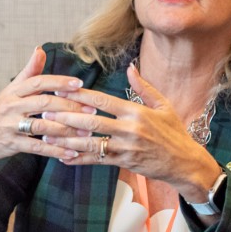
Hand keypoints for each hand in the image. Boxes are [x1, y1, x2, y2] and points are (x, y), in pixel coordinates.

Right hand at [0, 47, 92, 203]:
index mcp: (14, 91)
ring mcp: (10, 126)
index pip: (39, 82)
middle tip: (91, 110)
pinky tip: (72, 153)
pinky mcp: (11, 144)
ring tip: (86, 133)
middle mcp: (11, 106)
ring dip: (66, 130)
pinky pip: (37, 148)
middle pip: (44, 104)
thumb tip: (40, 49)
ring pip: (42, 127)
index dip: (59, 82)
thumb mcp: (11, 90)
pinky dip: (55, 151)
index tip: (79, 84)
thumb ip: (29, 72)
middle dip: (70, 107)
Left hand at [39, 63, 222, 200]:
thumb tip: (130, 67)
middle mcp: (129, 129)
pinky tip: (63, 156)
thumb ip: (143, 87)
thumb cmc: (174, 132)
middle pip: (91, 122)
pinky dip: (79, 159)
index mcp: (136, 112)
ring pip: (90, 143)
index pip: (103, 101)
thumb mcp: (164, 106)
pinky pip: (97, 160)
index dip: (80, 95)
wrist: (185, 163)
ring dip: (67, 139)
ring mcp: (126, 148)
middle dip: (66, 116)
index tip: (62, 89)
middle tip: (46, 111)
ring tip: (47, 134)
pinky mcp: (124, 163)